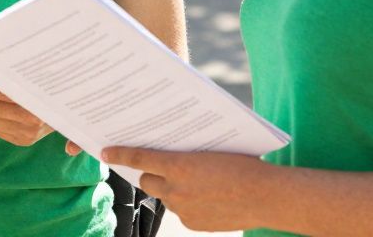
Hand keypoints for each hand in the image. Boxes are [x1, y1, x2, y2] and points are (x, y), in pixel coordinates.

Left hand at [101, 147, 271, 231]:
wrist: (266, 196)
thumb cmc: (244, 164)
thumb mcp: (211, 149)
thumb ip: (188, 152)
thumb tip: (172, 152)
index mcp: (179, 165)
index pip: (139, 158)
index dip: (120, 154)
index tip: (106, 151)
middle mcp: (176, 189)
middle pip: (147, 181)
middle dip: (151, 173)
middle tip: (162, 166)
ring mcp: (183, 209)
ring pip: (166, 197)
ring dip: (173, 189)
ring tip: (195, 182)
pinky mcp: (194, 224)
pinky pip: (183, 212)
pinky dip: (189, 204)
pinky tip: (208, 197)